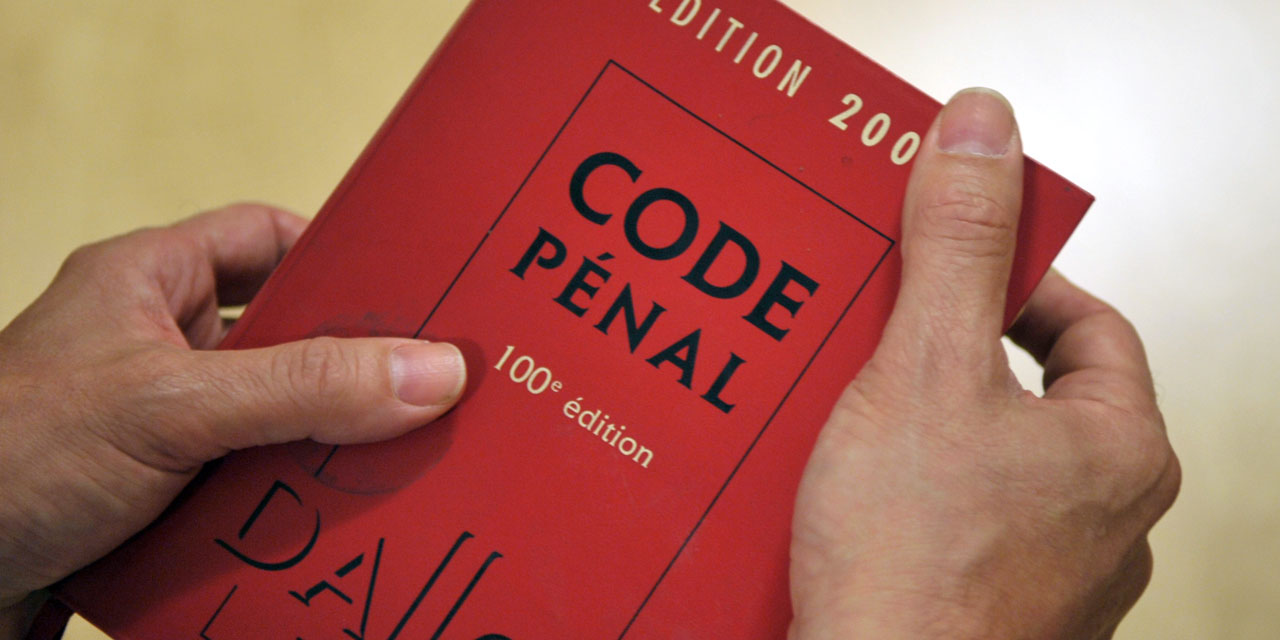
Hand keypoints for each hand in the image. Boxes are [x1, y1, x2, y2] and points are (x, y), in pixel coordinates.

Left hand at [0, 205, 466, 634]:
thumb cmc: (7, 457)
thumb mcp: (172, 405)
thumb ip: (302, 387)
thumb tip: (429, 371)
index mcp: (148, 283)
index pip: (262, 237)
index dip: (335, 254)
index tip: (408, 288)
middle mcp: (154, 348)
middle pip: (283, 339)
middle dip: (348, 370)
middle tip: (426, 389)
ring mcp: (154, 427)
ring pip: (272, 422)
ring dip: (322, 450)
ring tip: (394, 463)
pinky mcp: (155, 498)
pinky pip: (247, 490)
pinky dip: (286, 509)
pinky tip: (328, 527)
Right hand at [789, 90, 1178, 638]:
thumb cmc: (916, 568)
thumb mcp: (926, 372)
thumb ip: (958, 248)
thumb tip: (984, 133)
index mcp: (1120, 453)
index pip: (1089, 328)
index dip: (1017, 284)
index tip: (951, 269)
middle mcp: (1104, 522)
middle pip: (1031, 394)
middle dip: (949, 355)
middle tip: (883, 330)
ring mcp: (1049, 577)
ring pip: (986, 463)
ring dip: (918, 426)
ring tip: (848, 408)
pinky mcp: (990, 613)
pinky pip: (950, 521)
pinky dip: (901, 491)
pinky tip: (839, 489)